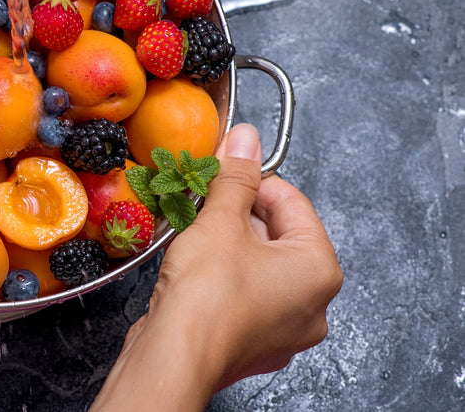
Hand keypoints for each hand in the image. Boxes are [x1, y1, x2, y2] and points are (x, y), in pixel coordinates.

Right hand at [90, 124, 342, 410]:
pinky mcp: (254, 344)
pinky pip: (245, 295)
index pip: (292, 202)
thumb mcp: (220, 220)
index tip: (225, 169)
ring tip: (196, 234)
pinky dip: (223, 276)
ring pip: (260, 267)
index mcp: (319, 269)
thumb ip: (235, 176)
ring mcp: (285, 330)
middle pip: (278, 235)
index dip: (253, 180)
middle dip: (239, 213)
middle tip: (204, 201)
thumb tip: (246, 139)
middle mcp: (313, 304)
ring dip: (229, 244)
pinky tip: (195, 269)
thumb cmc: (206, 295)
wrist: (175, 356)